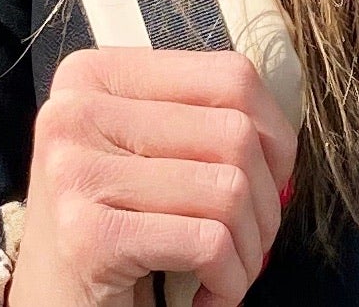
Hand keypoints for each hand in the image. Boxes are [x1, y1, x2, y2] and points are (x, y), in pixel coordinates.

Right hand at [6, 48, 298, 306]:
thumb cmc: (113, 231)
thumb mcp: (144, 152)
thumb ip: (198, 118)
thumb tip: (282, 136)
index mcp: (94, 74)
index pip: (230, 75)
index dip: (274, 135)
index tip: (267, 182)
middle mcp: (75, 111)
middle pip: (234, 133)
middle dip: (266, 203)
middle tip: (247, 244)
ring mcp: (77, 171)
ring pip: (229, 189)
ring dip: (248, 250)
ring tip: (225, 273)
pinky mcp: (89, 235)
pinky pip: (209, 242)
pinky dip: (228, 282)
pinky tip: (206, 297)